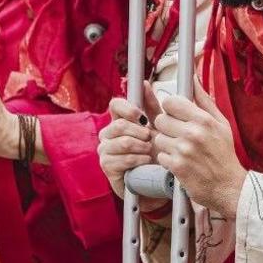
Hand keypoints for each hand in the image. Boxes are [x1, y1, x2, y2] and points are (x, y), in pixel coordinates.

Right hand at [98, 83, 166, 212]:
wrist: (155, 179)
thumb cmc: (156, 150)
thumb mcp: (157, 126)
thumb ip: (151, 106)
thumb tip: (145, 83)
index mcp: (119, 120)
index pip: (115, 104)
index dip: (128, 108)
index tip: (142, 117)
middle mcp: (108, 133)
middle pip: (119, 124)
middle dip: (139, 132)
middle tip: (151, 138)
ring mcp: (105, 149)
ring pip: (121, 142)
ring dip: (140, 146)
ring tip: (150, 150)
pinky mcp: (106, 166)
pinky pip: (121, 158)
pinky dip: (137, 158)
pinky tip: (145, 160)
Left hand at [150, 86, 245, 218]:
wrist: (229, 185)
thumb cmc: (224, 152)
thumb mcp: (221, 123)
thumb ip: (204, 100)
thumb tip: (193, 78)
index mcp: (204, 119)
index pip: (170, 102)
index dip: (170, 108)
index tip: (175, 115)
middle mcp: (193, 133)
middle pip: (161, 119)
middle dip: (167, 127)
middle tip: (178, 134)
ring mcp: (184, 150)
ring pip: (158, 138)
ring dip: (166, 144)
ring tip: (180, 149)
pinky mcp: (177, 166)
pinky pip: (160, 156)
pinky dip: (167, 159)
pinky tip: (180, 161)